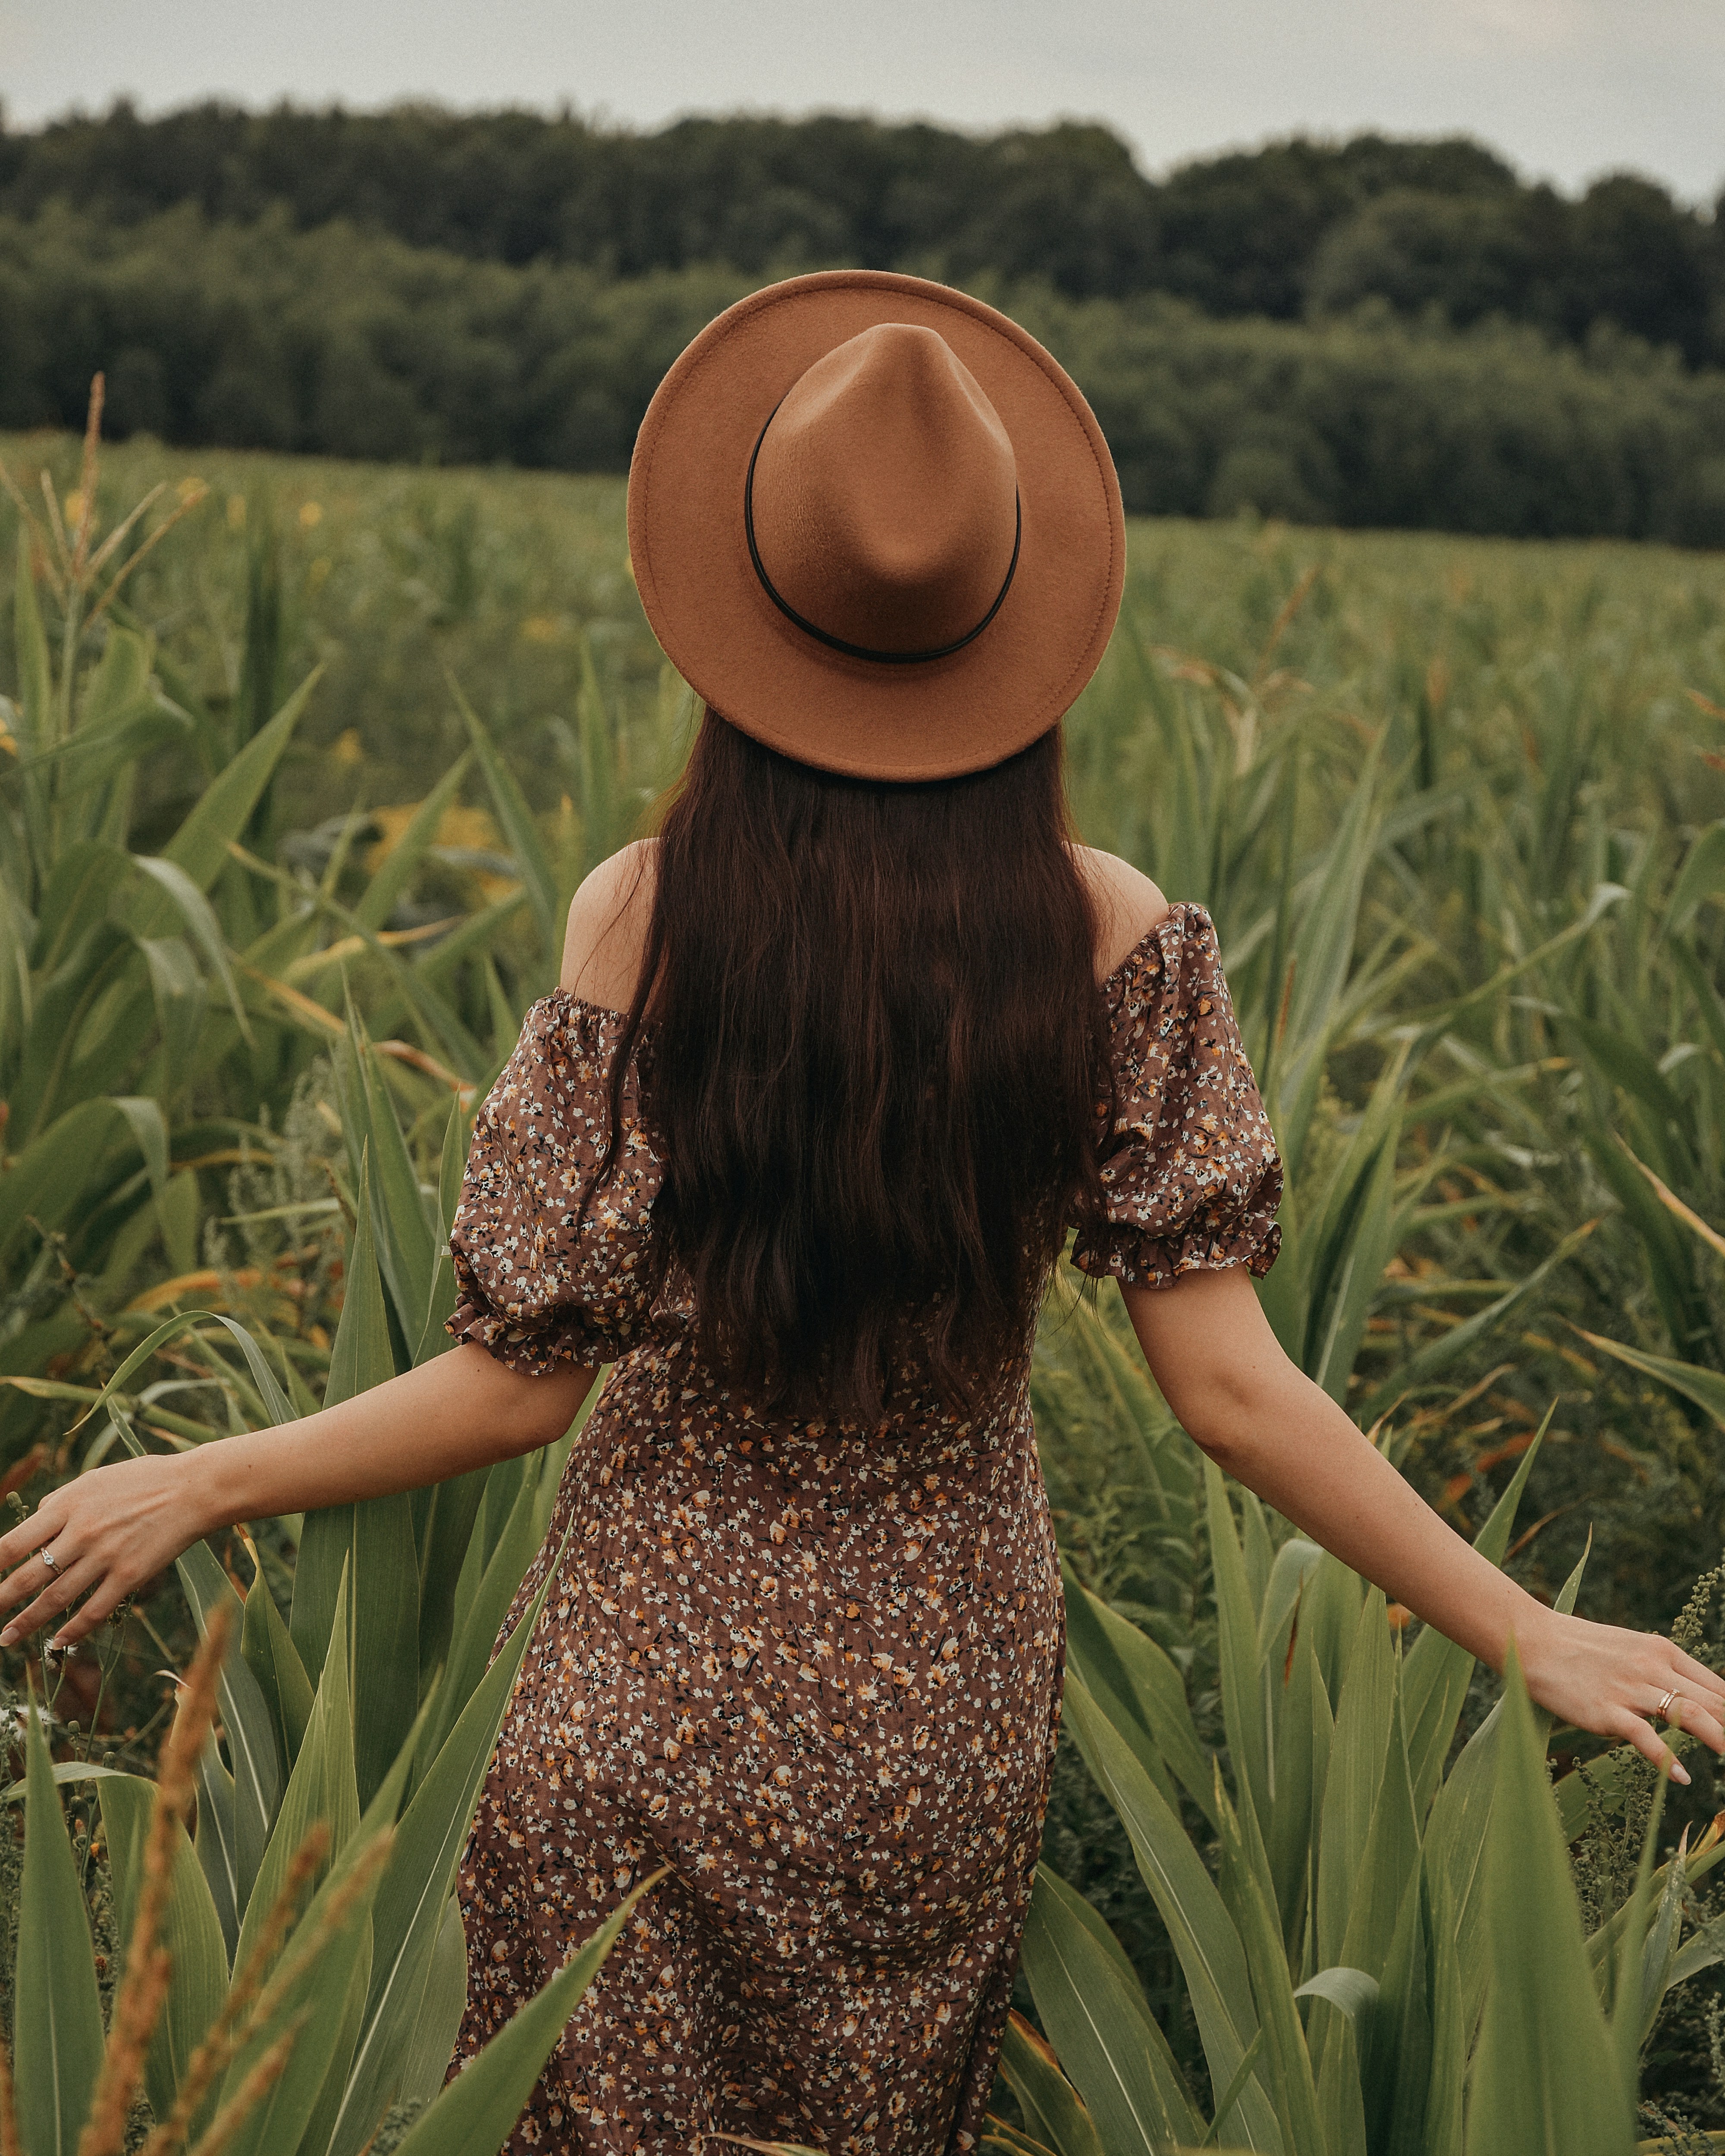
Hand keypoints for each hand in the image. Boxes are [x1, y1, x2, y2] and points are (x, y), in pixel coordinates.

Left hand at [0, 1451, 204, 1651]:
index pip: (13, 1542)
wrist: (194, 1489)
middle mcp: (82, 1532)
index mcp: (68, 1505)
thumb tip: (31, 1528)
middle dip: (0, 1600)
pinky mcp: (131, 1575)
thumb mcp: (93, 1480)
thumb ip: (58, 1503)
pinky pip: (95, 1610)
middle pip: (28, 1576)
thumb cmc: (142, 1480)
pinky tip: (57, 1642)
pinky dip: (73, 1630)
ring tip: (6, 1637)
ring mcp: (106, 1555)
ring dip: (27, 1622)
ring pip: (56, 1598)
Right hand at [1516, 1608, 1724, 1783]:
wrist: (1531, 1640)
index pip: (1718, 1686)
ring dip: (1720, 1740)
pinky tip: (1682, 1777)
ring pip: (1691, 1715)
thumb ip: (1661, 1670)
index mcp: (1661, 1650)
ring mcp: (1629, 1689)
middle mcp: (1652, 1666)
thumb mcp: (1630, 1649)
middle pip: (1713, 1701)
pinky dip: (1668, 1760)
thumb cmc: (1579, 1647)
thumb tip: (1692, 1699)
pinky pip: (1645, 1738)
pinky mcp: (1606, 1710)